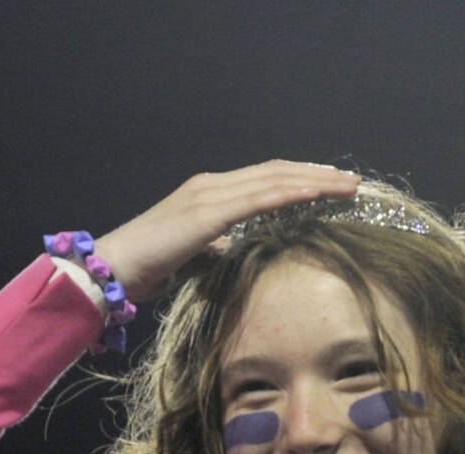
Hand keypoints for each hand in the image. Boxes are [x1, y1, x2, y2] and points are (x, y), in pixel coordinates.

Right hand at [91, 161, 359, 301]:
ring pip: (275, 180)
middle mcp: (212, 185)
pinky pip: (260, 198)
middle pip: (276, 171)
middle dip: (317, 175)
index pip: (264, 179)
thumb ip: (217, 251)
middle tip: (352, 181)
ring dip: (315, 181)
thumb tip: (238, 255)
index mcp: (209, 195)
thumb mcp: (194, 259)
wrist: (113, 269)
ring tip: (348, 187)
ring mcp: (210, 194)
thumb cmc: (147, 270)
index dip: (299, 179)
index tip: (331, 185)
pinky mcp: (208, 212)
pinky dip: (292, 193)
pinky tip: (318, 195)